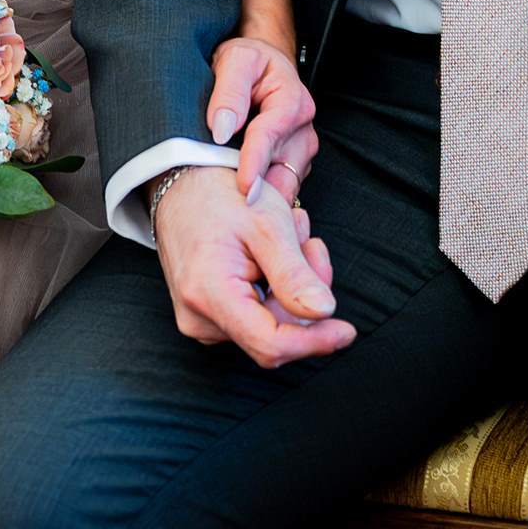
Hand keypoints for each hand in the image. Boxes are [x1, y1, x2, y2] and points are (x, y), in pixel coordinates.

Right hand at [153, 164, 354, 369]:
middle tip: (311, 242)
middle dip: (305, 294)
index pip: (270, 344)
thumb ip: (294, 274)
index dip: (315, 342)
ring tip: (289, 235)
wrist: (180, 184)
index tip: (347, 331)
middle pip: (275, 332)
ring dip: (292, 285)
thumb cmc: (220, 197)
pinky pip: (256, 315)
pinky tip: (273, 252)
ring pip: (269, 323)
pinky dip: (276, 287)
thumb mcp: (266, 224)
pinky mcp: (208, 316)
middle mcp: (199, 319)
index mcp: (209, 295)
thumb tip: (324, 312)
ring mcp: (201, 320)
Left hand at [207, 33, 317, 206]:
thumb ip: (229, 92)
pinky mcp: (293, 165)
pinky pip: (281, 189)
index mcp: (291, 100)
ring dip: (262, 198)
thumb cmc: (249, 62)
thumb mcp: (235, 60)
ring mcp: (300, 150)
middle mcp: (302, 129)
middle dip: (259, 189)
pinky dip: (264, 199)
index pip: (270, 136)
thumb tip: (222, 129)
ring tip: (232, 208)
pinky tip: (241, 202)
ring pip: (284, 185)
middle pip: (281, 168)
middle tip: (229, 210)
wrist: (261, 65)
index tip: (244, 186)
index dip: (254, 163)